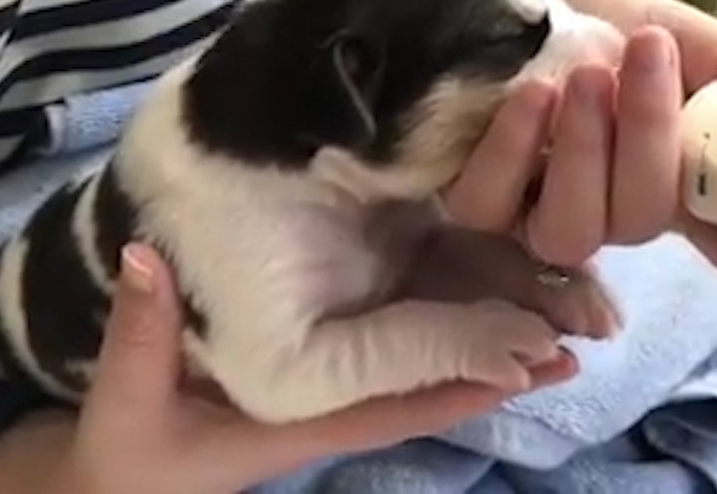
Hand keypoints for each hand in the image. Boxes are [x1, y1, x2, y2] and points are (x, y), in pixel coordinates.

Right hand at [0, 245, 573, 493]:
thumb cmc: (128, 453)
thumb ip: (140, 337)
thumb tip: (144, 260)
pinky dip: (457, 279)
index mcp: (309, 413)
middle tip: (589, 323)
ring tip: (575, 292)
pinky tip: (501, 248)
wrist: (126, 469)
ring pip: (435, 328)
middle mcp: (346, 386)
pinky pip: (407, 300)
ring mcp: (346, 355)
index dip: (460, 378)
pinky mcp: (336, 326)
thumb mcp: (127, 402)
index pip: (398, 398)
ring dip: (502, 310)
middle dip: (512, 348)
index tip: (526, 358)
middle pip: (441, 368)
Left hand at [451, 0, 716, 295]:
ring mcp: (539, 215)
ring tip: (587, 76)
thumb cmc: (596, 20)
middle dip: (650, 138)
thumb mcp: (679, 28)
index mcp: (676, 181)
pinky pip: (492, 206)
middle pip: (644, 221)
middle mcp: (613, 211)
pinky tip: (532, 95)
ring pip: (573, 230)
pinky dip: (514, 150)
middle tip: (647, 53)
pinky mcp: (475, 203)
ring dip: (585, 153)